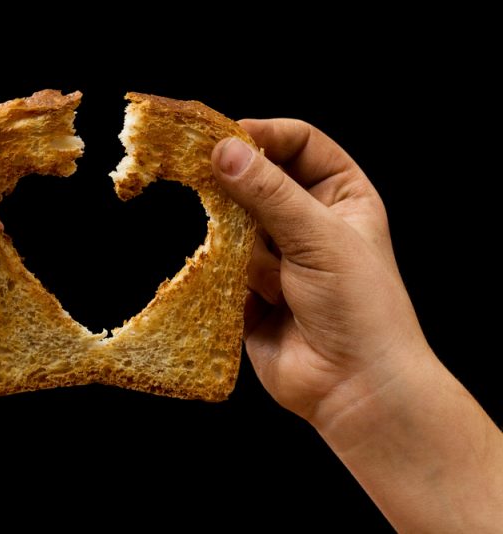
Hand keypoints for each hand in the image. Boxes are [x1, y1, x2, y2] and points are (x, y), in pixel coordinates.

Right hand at [211, 120, 429, 423]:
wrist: (355, 387)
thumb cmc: (359, 306)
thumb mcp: (319, 237)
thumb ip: (269, 194)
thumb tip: (224, 151)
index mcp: (341, 197)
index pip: (299, 144)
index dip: (264, 135)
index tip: (224, 136)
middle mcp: (308, 221)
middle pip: (260, 179)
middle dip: (233, 176)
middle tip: (196, 166)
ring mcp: (277, 256)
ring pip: (236, 221)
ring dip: (227, 224)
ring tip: (222, 230)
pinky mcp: (248, 290)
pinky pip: (222, 263)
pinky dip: (217, 262)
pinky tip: (221, 267)